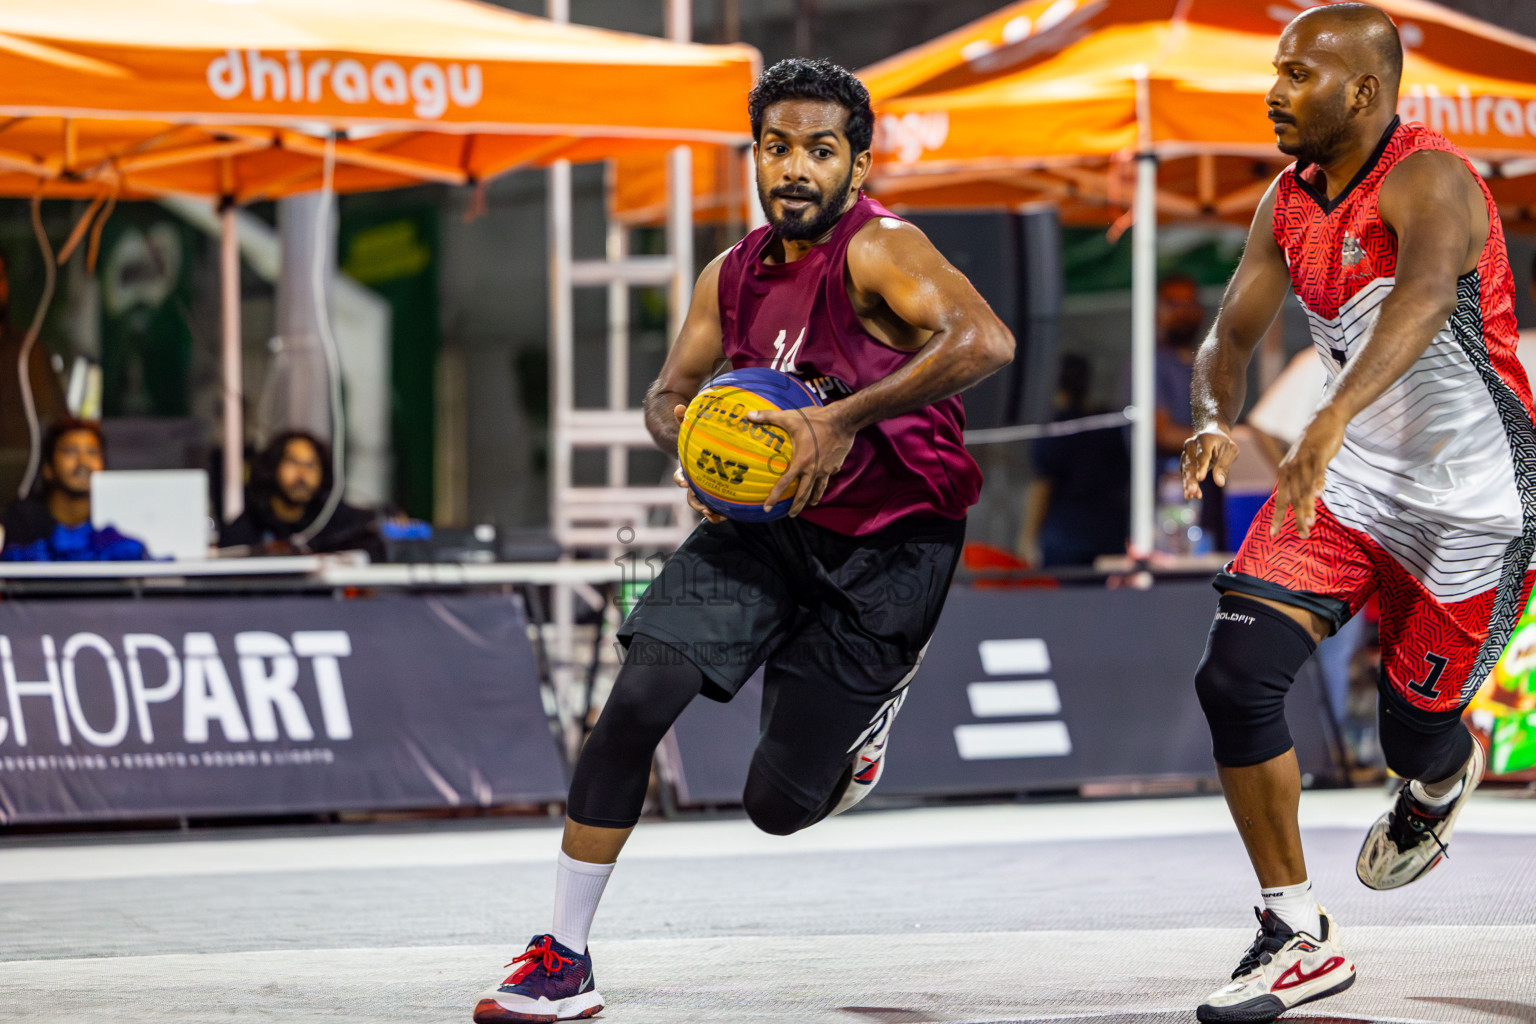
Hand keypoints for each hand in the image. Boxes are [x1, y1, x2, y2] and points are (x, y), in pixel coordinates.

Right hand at [671, 404, 726, 523]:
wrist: (712, 452)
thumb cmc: (701, 442)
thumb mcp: (693, 431)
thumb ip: (686, 421)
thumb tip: (679, 406)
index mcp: (688, 470)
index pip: (680, 476)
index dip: (681, 480)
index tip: (685, 482)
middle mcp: (695, 483)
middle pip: (691, 497)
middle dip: (697, 504)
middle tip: (706, 507)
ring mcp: (705, 491)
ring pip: (703, 506)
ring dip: (708, 512)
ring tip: (716, 515)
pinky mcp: (717, 496)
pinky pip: (716, 508)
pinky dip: (720, 513)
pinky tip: (727, 515)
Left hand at [750, 403, 856, 516]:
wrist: (844, 420)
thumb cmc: (815, 419)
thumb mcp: (790, 417)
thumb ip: (768, 417)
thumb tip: (748, 415)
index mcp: (801, 462)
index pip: (784, 484)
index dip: (774, 497)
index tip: (767, 508)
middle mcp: (813, 470)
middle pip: (804, 494)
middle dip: (796, 506)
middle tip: (791, 515)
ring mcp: (826, 469)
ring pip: (818, 489)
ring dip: (813, 498)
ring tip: (810, 504)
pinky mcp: (835, 466)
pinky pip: (828, 476)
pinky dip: (824, 480)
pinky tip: (823, 480)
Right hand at [1181, 425, 1238, 499]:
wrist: (1212, 434)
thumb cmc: (1224, 443)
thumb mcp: (1230, 451)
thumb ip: (1224, 466)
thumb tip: (1219, 483)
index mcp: (1205, 439)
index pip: (1203, 454)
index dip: (1201, 467)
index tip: (1200, 479)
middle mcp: (1191, 444)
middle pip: (1190, 463)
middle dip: (1191, 478)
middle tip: (1193, 491)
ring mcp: (1186, 452)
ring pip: (1185, 470)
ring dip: (1188, 483)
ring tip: (1191, 495)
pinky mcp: (1184, 461)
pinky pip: (1185, 474)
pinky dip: (1187, 484)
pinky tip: (1190, 495)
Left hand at [1271, 411, 1344, 539]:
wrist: (1324, 420)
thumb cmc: (1313, 447)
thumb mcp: (1301, 466)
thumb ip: (1299, 482)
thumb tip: (1299, 500)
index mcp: (1285, 474)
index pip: (1281, 500)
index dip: (1277, 517)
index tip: (1273, 535)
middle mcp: (1291, 469)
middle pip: (1293, 498)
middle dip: (1296, 518)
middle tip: (1302, 536)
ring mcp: (1304, 461)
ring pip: (1305, 488)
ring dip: (1307, 506)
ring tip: (1310, 523)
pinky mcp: (1318, 454)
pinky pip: (1318, 471)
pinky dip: (1318, 483)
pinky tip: (1319, 495)